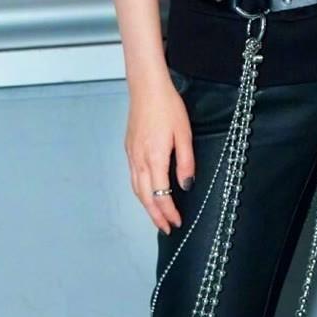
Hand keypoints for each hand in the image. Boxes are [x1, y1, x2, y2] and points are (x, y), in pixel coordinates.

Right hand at [124, 69, 194, 232]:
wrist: (146, 87)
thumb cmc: (168, 107)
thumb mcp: (184, 134)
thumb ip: (186, 162)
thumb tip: (186, 185)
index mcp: (154, 158)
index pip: (160, 195)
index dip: (168, 212)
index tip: (176, 223)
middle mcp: (139, 160)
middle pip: (144, 197)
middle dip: (155, 215)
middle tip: (166, 228)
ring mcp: (131, 155)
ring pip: (136, 189)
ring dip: (146, 206)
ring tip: (157, 216)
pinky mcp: (129, 149)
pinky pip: (133, 178)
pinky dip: (141, 192)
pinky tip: (148, 194)